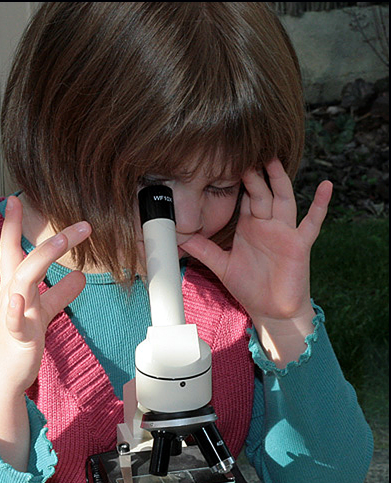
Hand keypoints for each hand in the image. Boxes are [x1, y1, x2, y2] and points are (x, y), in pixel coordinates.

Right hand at [0, 195, 90, 469]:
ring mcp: (13, 316)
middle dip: (46, 237)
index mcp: (16, 289)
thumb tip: (79, 276)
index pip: (12, 250)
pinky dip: (15, 309)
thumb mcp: (42, 313)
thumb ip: (60, 294)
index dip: (13, 226)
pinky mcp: (18, 338)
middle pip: (22, 258)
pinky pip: (13, 322)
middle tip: (80, 223)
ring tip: (63, 240)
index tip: (14, 198)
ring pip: (22, 281)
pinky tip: (19, 298)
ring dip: (41, 258)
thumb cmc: (17, 343)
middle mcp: (12, 296)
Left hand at [179, 158, 331, 364]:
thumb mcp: (222, 266)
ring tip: (274, 158)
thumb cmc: (250, 287)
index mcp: (249, 227)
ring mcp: (285, 232)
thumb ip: (203, 250)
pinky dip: (320, 205)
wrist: (272, 310)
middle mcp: (267, 224)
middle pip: (260, 193)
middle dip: (253, 174)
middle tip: (244, 151)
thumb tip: (178, 239)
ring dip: (279, 180)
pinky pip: (312, 222)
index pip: (242, 198)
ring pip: (283, 199)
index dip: (236, 181)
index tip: (226, 159)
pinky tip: (326, 186)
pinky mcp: (299, 244)